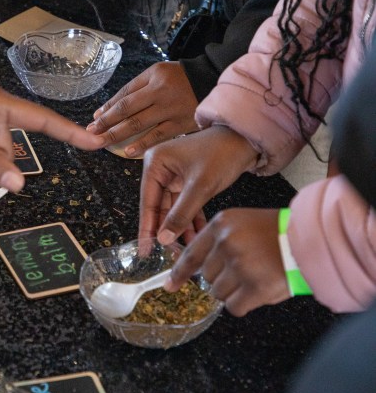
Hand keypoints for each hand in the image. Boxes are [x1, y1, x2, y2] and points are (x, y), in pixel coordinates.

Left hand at [87, 62, 198, 157]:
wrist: (214, 80)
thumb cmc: (181, 79)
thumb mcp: (159, 74)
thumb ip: (136, 89)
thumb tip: (109, 108)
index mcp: (154, 76)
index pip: (125, 94)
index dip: (108, 108)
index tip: (94, 118)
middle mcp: (161, 91)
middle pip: (127, 109)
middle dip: (106, 122)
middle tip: (91, 133)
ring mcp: (172, 108)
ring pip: (139, 123)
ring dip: (118, 134)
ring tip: (103, 142)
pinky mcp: (182, 123)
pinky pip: (158, 135)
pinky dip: (142, 144)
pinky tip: (128, 151)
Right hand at [139, 126, 259, 244]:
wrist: (248, 139)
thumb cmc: (222, 153)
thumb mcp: (200, 186)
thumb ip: (181, 214)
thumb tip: (163, 239)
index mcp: (156, 163)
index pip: (148, 202)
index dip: (147, 227)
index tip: (145, 249)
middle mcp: (161, 168)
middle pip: (159, 207)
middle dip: (166, 230)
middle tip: (168, 253)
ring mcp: (174, 175)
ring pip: (173, 208)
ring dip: (180, 227)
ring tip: (184, 249)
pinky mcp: (188, 181)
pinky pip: (185, 205)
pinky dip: (191, 219)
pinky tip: (196, 235)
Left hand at [165, 208, 290, 316]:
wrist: (310, 239)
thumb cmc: (276, 232)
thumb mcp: (241, 223)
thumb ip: (217, 241)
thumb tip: (195, 269)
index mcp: (220, 225)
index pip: (190, 254)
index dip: (179, 273)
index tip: (170, 285)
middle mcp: (226, 244)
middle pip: (206, 277)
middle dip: (220, 279)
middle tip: (243, 272)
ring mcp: (240, 265)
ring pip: (218, 293)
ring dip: (233, 291)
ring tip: (253, 278)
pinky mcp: (255, 286)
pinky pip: (234, 307)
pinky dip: (243, 304)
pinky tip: (257, 292)